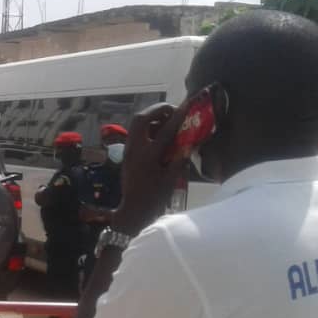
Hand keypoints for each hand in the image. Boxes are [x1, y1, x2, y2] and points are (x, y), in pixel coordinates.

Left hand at [112, 103, 187, 235]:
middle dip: (157, 110)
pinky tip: (157, 133)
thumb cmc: (154, 197)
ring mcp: (128, 149)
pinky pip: (135, 132)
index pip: (165, 131)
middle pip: (141, 119)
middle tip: (172, 111)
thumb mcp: (171, 179)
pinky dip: (146, 127)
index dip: (177, 117)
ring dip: (150, 117)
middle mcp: (135, 149)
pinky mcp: (126, 152)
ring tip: (166, 119)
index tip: (186, 108)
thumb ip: (180, 159)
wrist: (133, 209)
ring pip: (135, 124)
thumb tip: (190, 142)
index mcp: (148, 156)